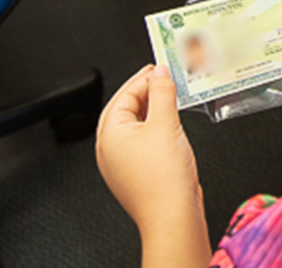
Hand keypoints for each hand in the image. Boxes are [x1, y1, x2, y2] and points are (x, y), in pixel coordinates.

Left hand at [96, 66, 207, 245]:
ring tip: (172, 98)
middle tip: (165, 78)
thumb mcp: (165, 123)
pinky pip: (142, 141)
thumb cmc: (162, 178)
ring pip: (134, 126)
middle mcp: (109, 148)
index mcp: (109, 134)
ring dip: (152, 109)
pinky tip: (171, 126)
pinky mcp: (135, 173)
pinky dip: (156, 128)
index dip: (144, 77)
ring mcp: (121, 163)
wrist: (171, 215)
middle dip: (146, 92)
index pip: (124, 94)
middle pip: (126, 109)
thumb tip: (161, 74)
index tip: (162, 67)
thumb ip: (163, 93)